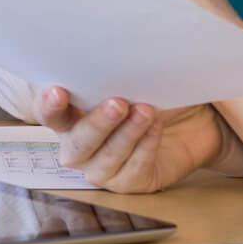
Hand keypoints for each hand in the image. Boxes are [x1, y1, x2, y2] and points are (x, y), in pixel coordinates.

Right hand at [36, 85, 229, 194]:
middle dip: (97, 123)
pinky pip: (132, 171)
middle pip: (77, 144)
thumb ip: (112, 76)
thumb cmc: (152, 91)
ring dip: (126, 135)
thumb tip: (109, 60)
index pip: (51, 114)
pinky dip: (144, 148)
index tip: (58, 91)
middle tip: (119, 102)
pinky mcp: (130, 183)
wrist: (193, 118)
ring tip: (146, 111)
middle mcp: (80, 146)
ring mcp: (103, 168)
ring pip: (105, 160)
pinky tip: (156, 128)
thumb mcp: (131, 78)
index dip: (48, 106)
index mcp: (71, 116)